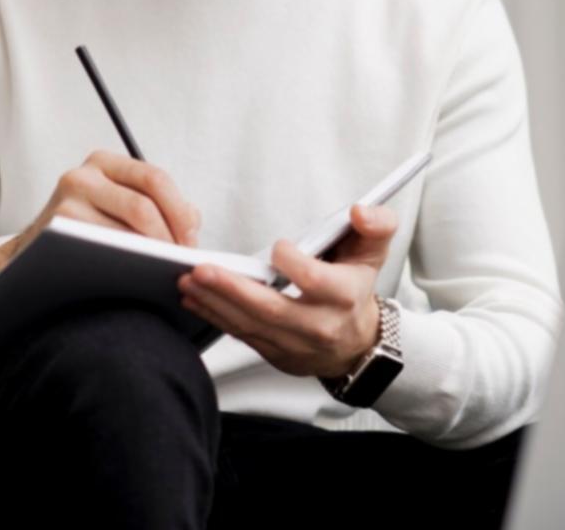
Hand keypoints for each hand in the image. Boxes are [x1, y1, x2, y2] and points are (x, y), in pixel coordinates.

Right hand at [0, 150, 201, 283]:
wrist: (35, 254)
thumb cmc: (87, 230)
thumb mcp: (117, 204)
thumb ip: (157, 205)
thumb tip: (192, 222)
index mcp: (104, 163)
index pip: (155, 179)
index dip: (180, 212)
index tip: (191, 241)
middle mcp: (82, 176)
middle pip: (144, 206)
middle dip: (170, 238)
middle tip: (181, 262)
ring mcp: (66, 202)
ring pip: (125, 232)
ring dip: (152, 256)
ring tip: (165, 272)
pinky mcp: (57, 232)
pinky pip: (103, 251)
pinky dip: (127, 266)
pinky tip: (138, 277)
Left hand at [176, 203, 398, 378]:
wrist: (357, 343)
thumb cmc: (356, 288)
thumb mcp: (374, 251)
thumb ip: (375, 224)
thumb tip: (359, 211)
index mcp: (343, 295)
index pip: (314, 281)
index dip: (294, 264)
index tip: (278, 248)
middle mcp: (318, 324)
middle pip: (272, 309)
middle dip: (233, 290)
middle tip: (200, 270)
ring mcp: (295, 344)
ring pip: (251, 326)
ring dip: (215, 303)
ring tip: (188, 281)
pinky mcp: (275, 353)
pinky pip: (242, 336)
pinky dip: (215, 316)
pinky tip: (194, 298)